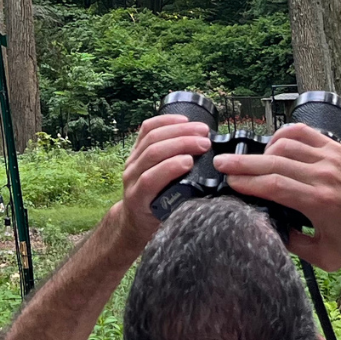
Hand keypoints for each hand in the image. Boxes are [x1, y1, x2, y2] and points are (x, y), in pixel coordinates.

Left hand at [111, 114, 213, 246]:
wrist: (136, 215)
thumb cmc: (156, 218)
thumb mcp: (168, 220)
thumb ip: (182, 208)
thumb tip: (208, 197)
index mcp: (138, 198)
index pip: (150, 179)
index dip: (169, 168)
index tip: (191, 161)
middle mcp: (131, 177)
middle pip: (153, 152)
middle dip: (180, 143)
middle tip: (205, 142)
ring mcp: (132, 161)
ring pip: (151, 138)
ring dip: (178, 130)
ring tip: (201, 130)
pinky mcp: (135, 149)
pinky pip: (146, 129)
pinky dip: (165, 121)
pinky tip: (183, 119)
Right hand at [216, 122, 340, 268]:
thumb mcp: (324, 257)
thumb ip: (294, 246)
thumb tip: (266, 230)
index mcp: (320, 202)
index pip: (275, 185)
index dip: (248, 182)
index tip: (229, 182)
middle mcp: (324, 176)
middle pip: (274, 163)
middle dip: (243, 163)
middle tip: (221, 164)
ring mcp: (331, 158)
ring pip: (285, 146)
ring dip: (261, 152)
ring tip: (247, 161)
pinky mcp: (335, 148)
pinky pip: (303, 133)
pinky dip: (283, 136)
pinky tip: (272, 146)